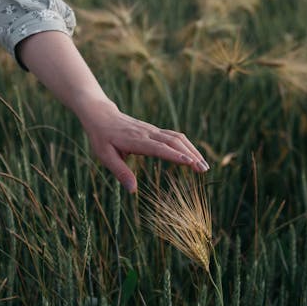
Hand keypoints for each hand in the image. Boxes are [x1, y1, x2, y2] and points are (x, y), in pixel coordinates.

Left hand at [79, 97, 209, 192]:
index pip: (159, 148)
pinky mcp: (155, 130)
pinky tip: (194, 156)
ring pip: (177, 138)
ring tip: (204, 165)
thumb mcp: (105, 156)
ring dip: (192, 150)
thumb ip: (120, 172)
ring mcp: (153, 130)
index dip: (174, 155)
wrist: (101, 115)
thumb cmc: (102, 138)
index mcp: (135, 141)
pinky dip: (187, 146)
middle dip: (191, 155)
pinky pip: (175, 136)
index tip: (190, 163)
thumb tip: (132, 191)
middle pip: (174, 142)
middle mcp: (147, 133)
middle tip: (204, 170)